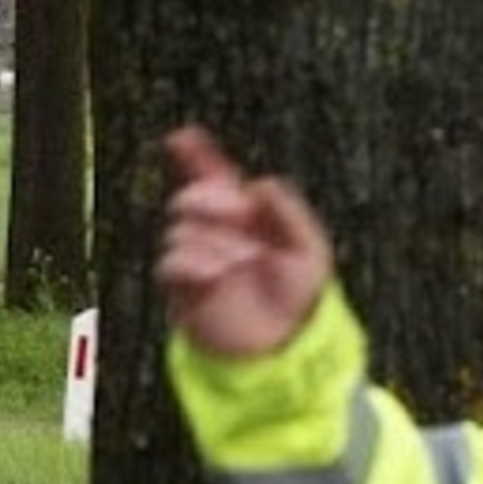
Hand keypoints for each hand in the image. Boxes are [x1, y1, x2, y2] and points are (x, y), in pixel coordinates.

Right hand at [156, 126, 336, 358]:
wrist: (282, 346)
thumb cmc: (300, 298)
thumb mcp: (309, 249)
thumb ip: (288, 212)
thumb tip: (258, 184)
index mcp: (245, 217)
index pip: (215, 178)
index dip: (197, 156)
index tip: (180, 137)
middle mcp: (215, 232)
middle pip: (192, 197)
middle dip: (210, 199)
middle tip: (237, 212)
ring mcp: (197, 259)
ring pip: (182, 230)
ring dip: (214, 240)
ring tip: (242, 262)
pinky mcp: (183, 289)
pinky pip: (173, 262)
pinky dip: (194, 262)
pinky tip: (219, 272)